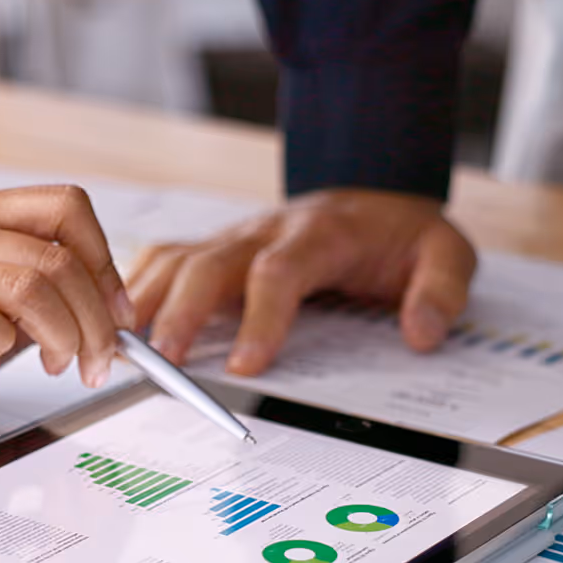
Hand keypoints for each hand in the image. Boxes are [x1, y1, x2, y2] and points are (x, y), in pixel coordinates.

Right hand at [0, 186, 132, 441]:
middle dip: (96, 318)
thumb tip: (113, 312)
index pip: (66, 206)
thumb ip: (43, 297)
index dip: (106, 261)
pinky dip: (2, 341)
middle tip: (100, 361)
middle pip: (56, 257)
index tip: (120, 313)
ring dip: (64, 335)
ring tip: (62, 366)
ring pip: (27, 284)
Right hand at [128, 188, 477, 374]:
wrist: (378, 196)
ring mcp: (236, 237)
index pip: (280, 271)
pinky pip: (165, 261)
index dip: (261, 318)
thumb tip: (421, 333)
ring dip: (143, 300)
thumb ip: (441, 290)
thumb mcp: (447, 252)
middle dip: (181, 310)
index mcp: (321, 232)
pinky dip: (133, 289)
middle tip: (162, 360)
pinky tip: (114, 326)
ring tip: (116, 346)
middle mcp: (267, 230)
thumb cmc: (402, 234)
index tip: (246, 365)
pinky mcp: (216, 249)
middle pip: (210, 261)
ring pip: (176, 257)